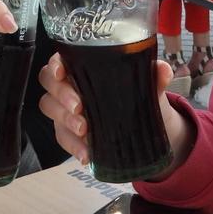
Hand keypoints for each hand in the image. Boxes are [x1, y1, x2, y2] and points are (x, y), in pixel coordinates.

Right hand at [39, 53, 181, 165]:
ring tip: (85, 131)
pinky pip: (62, 138)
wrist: (147, 129)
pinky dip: (73, 147)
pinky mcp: (68, 132)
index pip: (60, 58)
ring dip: (65, 121)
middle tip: (79, 108)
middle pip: (49, 83)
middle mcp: (70, 84)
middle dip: (62, 95)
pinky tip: (86, 154)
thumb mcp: (150, 87)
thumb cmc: (140, 96)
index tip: (62, 71)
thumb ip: (154, 76)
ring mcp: (65, 109)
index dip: (55, 64)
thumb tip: (163, 70)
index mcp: (85, 66)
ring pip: (51, 109)